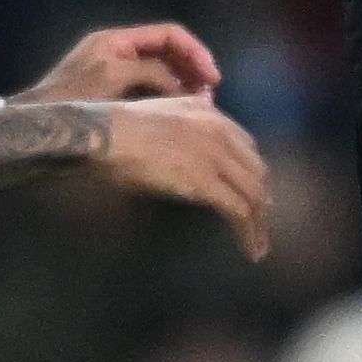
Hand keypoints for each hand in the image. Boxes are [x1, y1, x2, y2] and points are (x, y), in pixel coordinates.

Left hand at [23, 21, 220, 105]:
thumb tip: (182, 86)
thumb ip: (151, 72)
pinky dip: (165, 100)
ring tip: (197, 110)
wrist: (35, 125)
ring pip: (160, 74)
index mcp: (116, 40)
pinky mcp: (111, 98)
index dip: (195, 52)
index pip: (168, 34)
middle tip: (208, 98)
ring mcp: (113, 75)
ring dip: (181, 88)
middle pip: (167, 53)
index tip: (212, 77)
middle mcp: (117, 52)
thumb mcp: (113, 77)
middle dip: (191, 71)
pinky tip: (175, 117)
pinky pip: (148, 92)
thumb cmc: (70, 97)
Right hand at [95, 95, 272, 258]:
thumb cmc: (111, 130)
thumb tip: (183, 149)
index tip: (252, 193)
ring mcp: (213, 154)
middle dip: (261, 199)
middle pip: (255, 170)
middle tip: (259, 224)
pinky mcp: (204, 180)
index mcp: (205, 112)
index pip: (246, 145)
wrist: (100, 134)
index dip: (251, 172)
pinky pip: (238, 210)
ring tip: (257, 246)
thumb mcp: (153, 117)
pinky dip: (248, 232)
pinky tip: (248, 249)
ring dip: (259, 222)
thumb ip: (177, 127)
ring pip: (252, 193)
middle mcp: (217, 129)